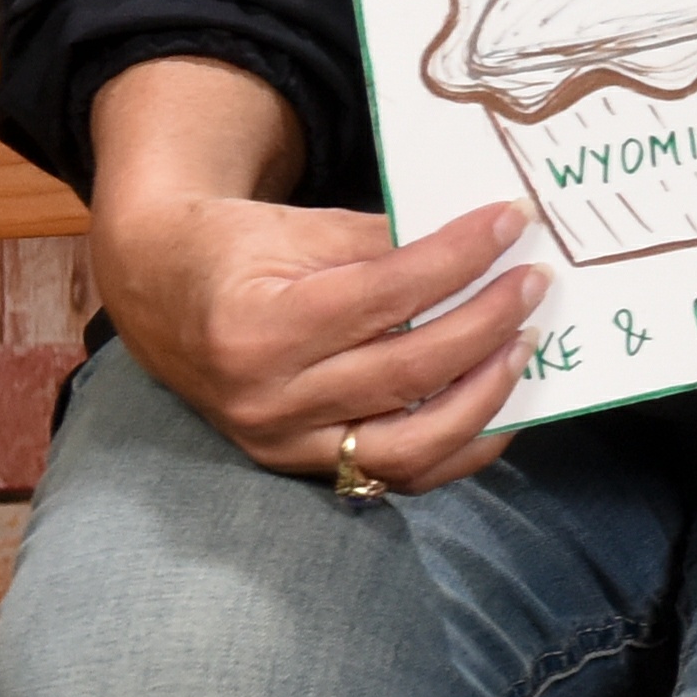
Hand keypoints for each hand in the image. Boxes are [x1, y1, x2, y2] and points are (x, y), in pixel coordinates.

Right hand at [83, 57, 546, 498]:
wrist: (161, 295)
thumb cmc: (234, 250)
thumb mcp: (298, 228)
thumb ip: (384, 242)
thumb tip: (483, 242)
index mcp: (257, 327)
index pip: (383, 295)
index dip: (458, 258)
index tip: (512, 222)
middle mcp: (267, 399)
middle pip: (407, 372)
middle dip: (487, 322)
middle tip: (535, 281)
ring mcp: (283, 444)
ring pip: (410, 442)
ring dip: (485, 395)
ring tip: (525, 343)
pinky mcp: (300, 467)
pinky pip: (397, 475)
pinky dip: (459, 447)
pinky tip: (500, 406)